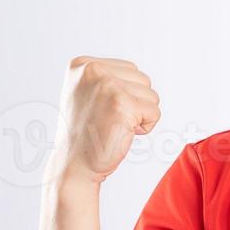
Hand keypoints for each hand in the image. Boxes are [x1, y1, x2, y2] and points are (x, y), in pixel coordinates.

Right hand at [50, 56, 160, 185]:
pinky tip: (122, 133)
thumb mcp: (86, 93)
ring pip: (151, 95)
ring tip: (115, 126)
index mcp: (83, 65)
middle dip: (135, 103)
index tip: (102, 110)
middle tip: (109, 120)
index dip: (126, 95)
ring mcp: (108, 86)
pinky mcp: (123, 104)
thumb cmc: (85, 133)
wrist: (74, 165)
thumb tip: (136, 75)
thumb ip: (106, 78)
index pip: (130, 70)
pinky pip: (155, 112)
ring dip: (140, 116)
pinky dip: (145, 127)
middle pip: (143, 80)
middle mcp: (93, 71)